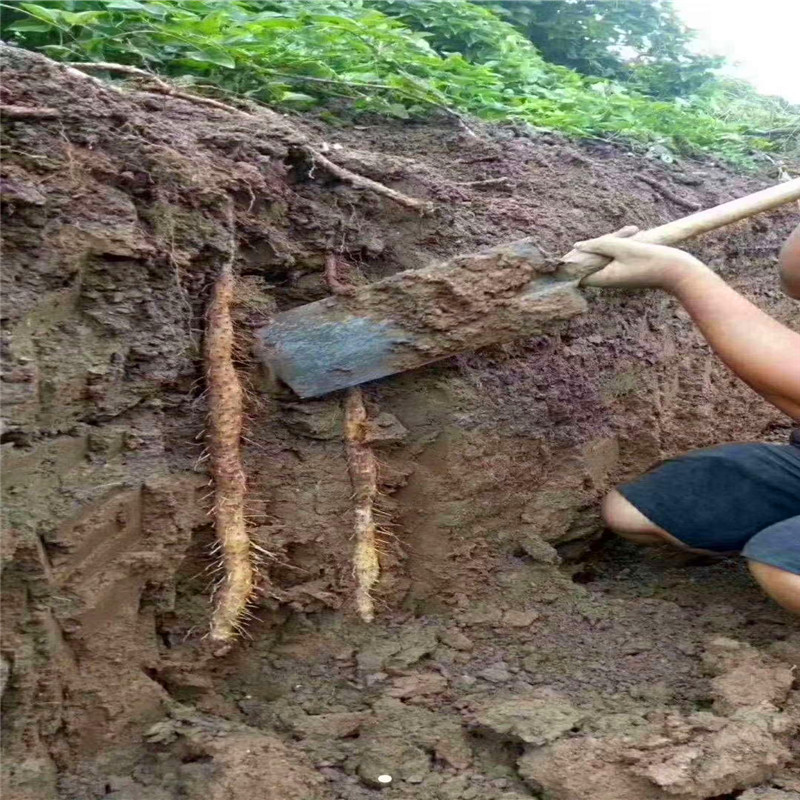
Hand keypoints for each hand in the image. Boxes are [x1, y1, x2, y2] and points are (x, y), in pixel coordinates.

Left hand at [574, 235, 710, 292]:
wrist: (679, 271)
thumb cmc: (651, 260)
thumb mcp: (623, 247)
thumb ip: (599, 245)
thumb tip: (577, 246)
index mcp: (603, 278)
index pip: (578, 272)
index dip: (577, 259)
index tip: (584, 246)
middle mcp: (609, 279)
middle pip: (593, 260)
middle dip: (602, 243)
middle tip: (625, 233)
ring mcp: (618, 274)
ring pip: (607, 254)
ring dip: (617, 240)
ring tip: (635, 231)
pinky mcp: (627, 269)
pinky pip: (619, 255)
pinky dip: (625, 244)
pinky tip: (638, 233)